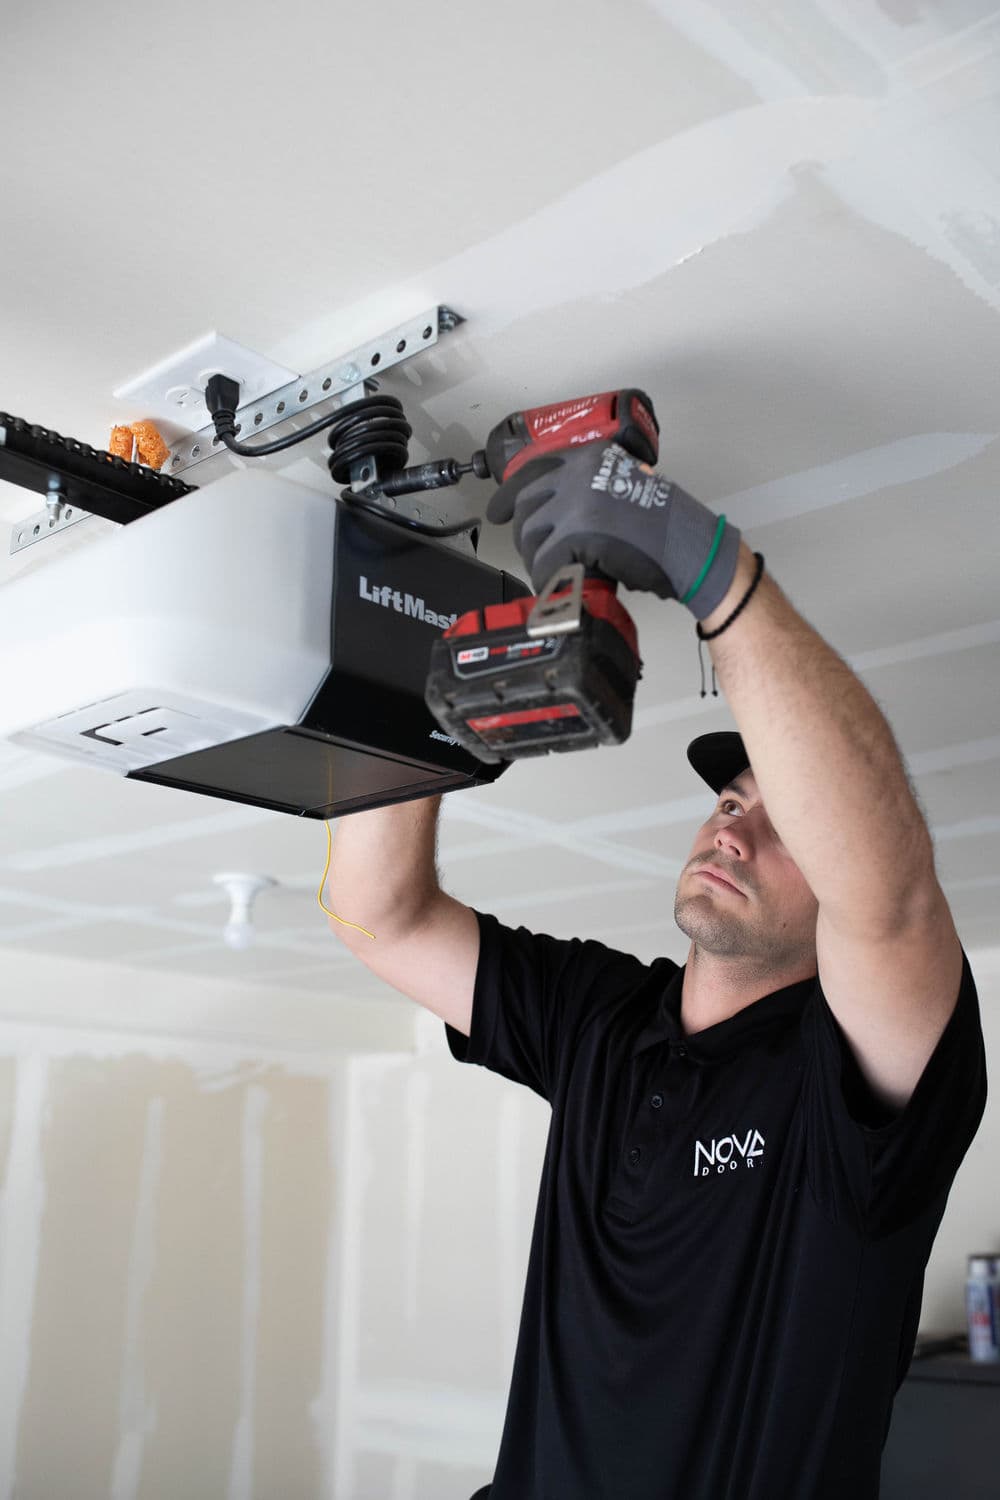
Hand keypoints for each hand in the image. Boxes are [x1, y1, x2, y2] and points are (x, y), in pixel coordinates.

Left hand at [486, 443, 740, 618]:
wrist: (688, 545)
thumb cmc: (667, 525)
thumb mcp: (625, 485)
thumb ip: (592, 490)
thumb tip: (560, 514)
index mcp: (589, 458)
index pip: (533, 471)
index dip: (508, 495)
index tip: (497, 511)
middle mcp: (577, 473)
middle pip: (526, 504)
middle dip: (523, 534)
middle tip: (531, 555)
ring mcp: (574, 502)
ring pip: (530, 534)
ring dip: (535, 558)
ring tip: (549, 572)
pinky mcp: (576, 533)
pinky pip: (545, 560)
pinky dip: (547, 578)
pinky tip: (555, 585)